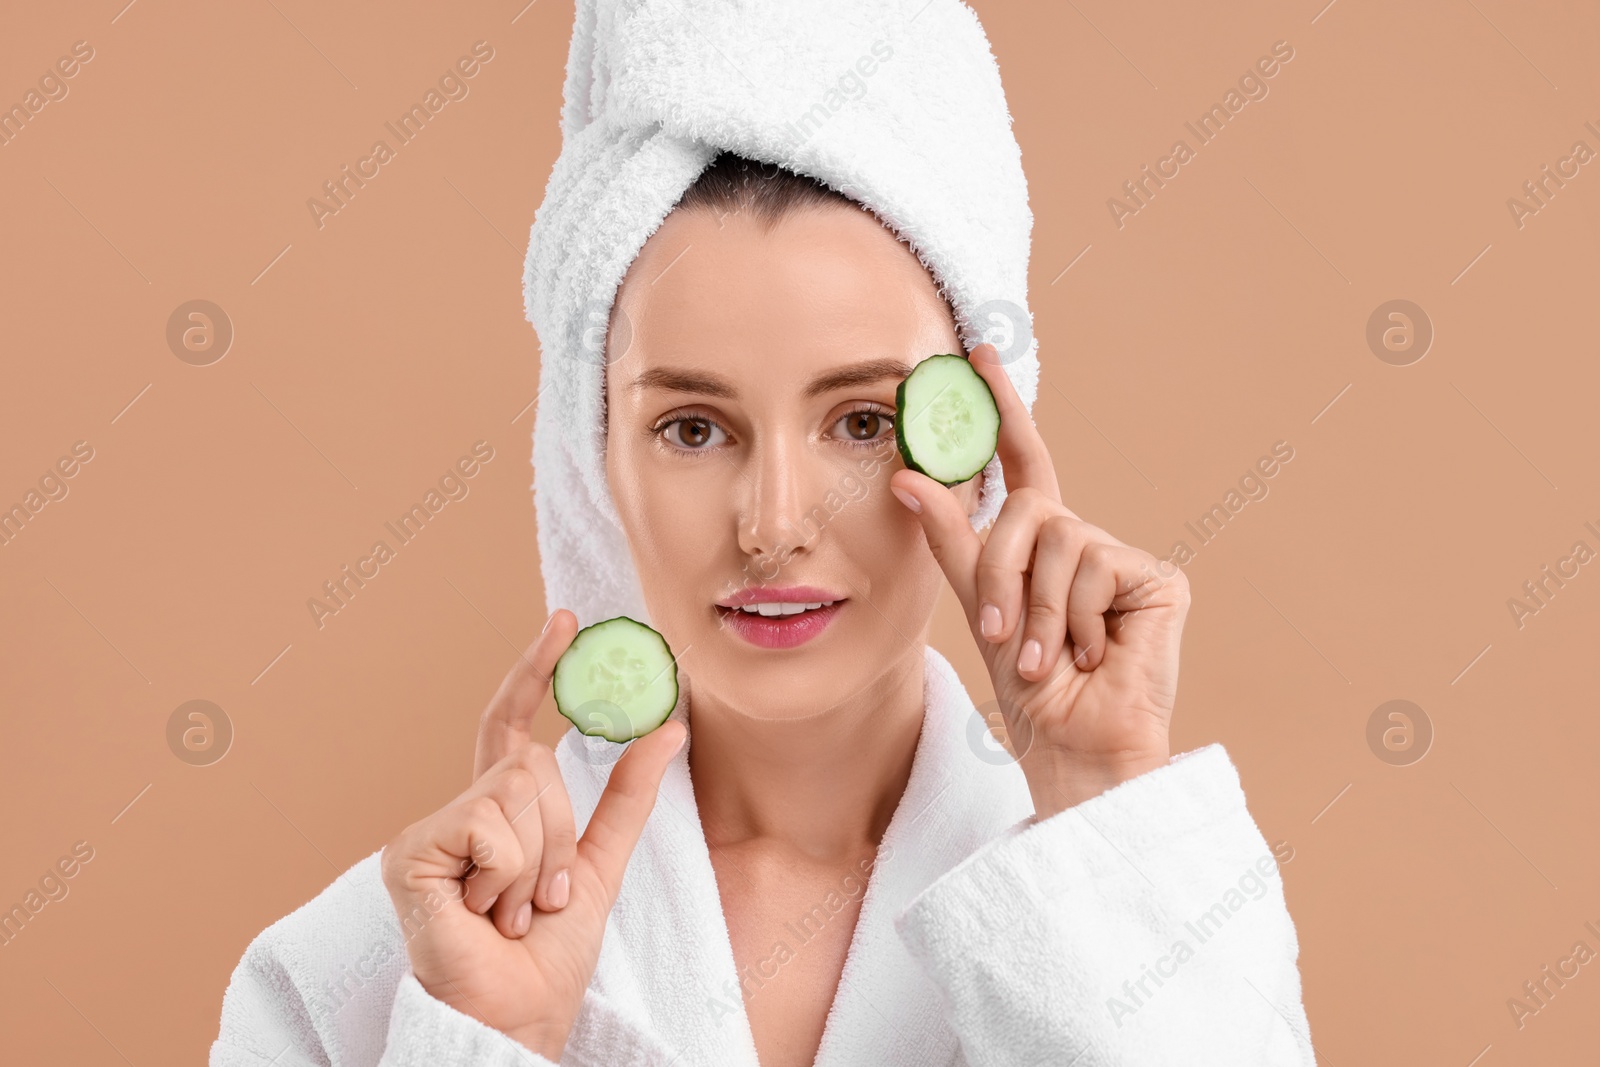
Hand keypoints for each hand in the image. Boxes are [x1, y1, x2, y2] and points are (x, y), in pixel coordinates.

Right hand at [380, 609, 687, 1057]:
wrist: (517, 1017)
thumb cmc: (547, 960)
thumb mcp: (601, 864)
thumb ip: (627, 796)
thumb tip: (669, 726)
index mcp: (496, 814)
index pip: (514, 725)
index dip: (535, 672)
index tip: (564, 621)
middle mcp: (456, 813)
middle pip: (530, 764)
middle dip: (559, 835)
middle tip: (544, 899)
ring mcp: (428, 831)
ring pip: (514, 790)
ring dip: (537, 863)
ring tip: (513, 912)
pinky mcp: (409, 853)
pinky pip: (489, 824)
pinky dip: (509, 873)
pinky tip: (485, 912)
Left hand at [889, 343, 1189, 817]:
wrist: (1073, 743)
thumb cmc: (1028, 686)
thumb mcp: (978, 604)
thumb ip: (951, 537)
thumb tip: (906, 474)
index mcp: (1040, 541)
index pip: (1021, 460)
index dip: (1000, 409)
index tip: (977, 353)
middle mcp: (1083, 539)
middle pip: (1027, 510)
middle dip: (1000, 574)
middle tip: (998, 634)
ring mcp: (1122, 557)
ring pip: (1058, 540)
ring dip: (1036, 608)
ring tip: (1046, 656)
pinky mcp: (1157, 579)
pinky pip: (1093, 567)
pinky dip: (1075, 618)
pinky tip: (1092, 653)